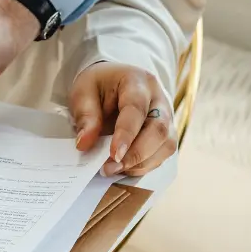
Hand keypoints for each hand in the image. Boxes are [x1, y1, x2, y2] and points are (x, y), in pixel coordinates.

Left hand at [70, 62, 176, 176]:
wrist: (114, 82)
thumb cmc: (99, 86)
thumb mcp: (83, 93)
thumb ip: (85, 116)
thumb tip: (84, 145)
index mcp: (137, 81)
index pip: (136, 109)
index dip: (126, 134)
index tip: (113, 155)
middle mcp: (158, 98)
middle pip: (158, 129)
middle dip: (136, 154)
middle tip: (110, 168)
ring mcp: (167, 116)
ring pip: (166, 144)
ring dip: (141, 163)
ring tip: (114, 169)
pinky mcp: (167, 133)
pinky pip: (163, 153)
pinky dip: (144, 165)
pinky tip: (124, 167)